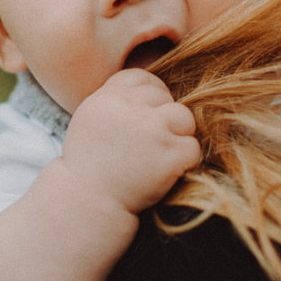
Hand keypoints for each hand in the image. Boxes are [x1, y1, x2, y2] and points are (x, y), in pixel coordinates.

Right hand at [60, 69, 200, 214]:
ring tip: (160, 156)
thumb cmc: (90, 164)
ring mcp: (152, 130)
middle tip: (150, 145)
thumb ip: (116, 100)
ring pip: (185, 118)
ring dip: (178, 136)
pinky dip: (185, 162)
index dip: (151, 94)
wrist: (87, 202)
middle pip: (165, 97)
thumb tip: (152, 89)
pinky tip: (165, 172)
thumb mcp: (91, 119)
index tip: (148, 115)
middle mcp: (130, 109)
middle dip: (163, 118)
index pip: (142, 78)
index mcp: (108, 97)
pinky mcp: (169, 155)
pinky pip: (193, 148)